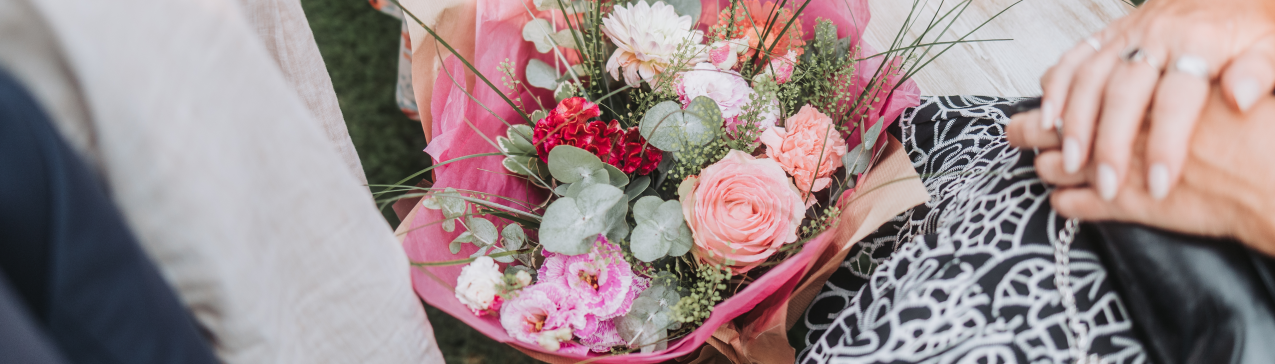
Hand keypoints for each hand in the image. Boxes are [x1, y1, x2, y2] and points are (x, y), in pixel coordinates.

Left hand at [1009, 88, 1274, 256]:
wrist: (1272, 178)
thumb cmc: (1261, 132)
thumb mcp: (1229, 84)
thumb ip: (1196, 77)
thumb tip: (1171, 70)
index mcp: (1145, 96)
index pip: (1087, 92)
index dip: (1061, 97)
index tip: (1044, 102)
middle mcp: (1126, 130)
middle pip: (1064, 126)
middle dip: (1034, 130)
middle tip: (1012, 131)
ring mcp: (1122, 169)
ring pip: (1064, 165)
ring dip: (1049, 165)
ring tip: (1038, 165)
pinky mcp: (1129, 205)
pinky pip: (1080, 205)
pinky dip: (1066, 204)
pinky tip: (1061, 203)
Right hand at [1037, 0, 1274, 202]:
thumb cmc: (1250, 25)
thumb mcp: (1272, 44)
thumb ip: (1261, 70)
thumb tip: (1242, 96)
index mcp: (1200, 41)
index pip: (1177, 98)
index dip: (1167, 143)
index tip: (1161, 184)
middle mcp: (1157, 35)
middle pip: (1124, 91)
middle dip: (1111, 142)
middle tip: (1109, 185)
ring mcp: (1127, 33)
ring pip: (1089, 77)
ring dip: (1075, 122)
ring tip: (1073, 162)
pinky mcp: (1108, 34)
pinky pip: (1073, 59)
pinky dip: (1055, 89)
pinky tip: (1049, 120)